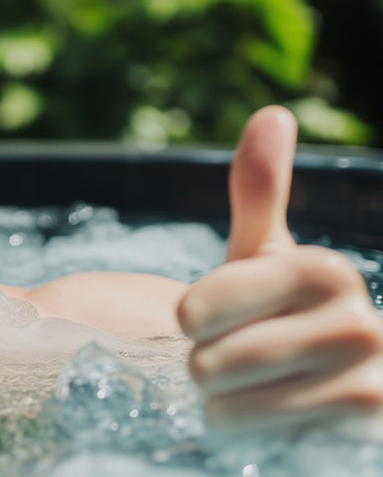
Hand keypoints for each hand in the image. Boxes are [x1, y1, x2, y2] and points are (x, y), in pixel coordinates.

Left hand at [178, 106, 382, 428]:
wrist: (317, 386)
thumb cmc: (273, 313)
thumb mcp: (261, 254)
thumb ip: (261, 190)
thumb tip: (273, 113)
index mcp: (325, 271)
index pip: (199, 308)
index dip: (189, 320)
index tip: (200, 319)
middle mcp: (362, 325)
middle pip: (213, 361)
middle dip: (207, 366)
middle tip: (234, 362)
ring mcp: (371, 389)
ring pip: (231, 407)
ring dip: (224, 406)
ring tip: (251, 393)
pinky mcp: (362, 437)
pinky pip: (260, 441)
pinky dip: (248, 436)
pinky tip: (271, 426)